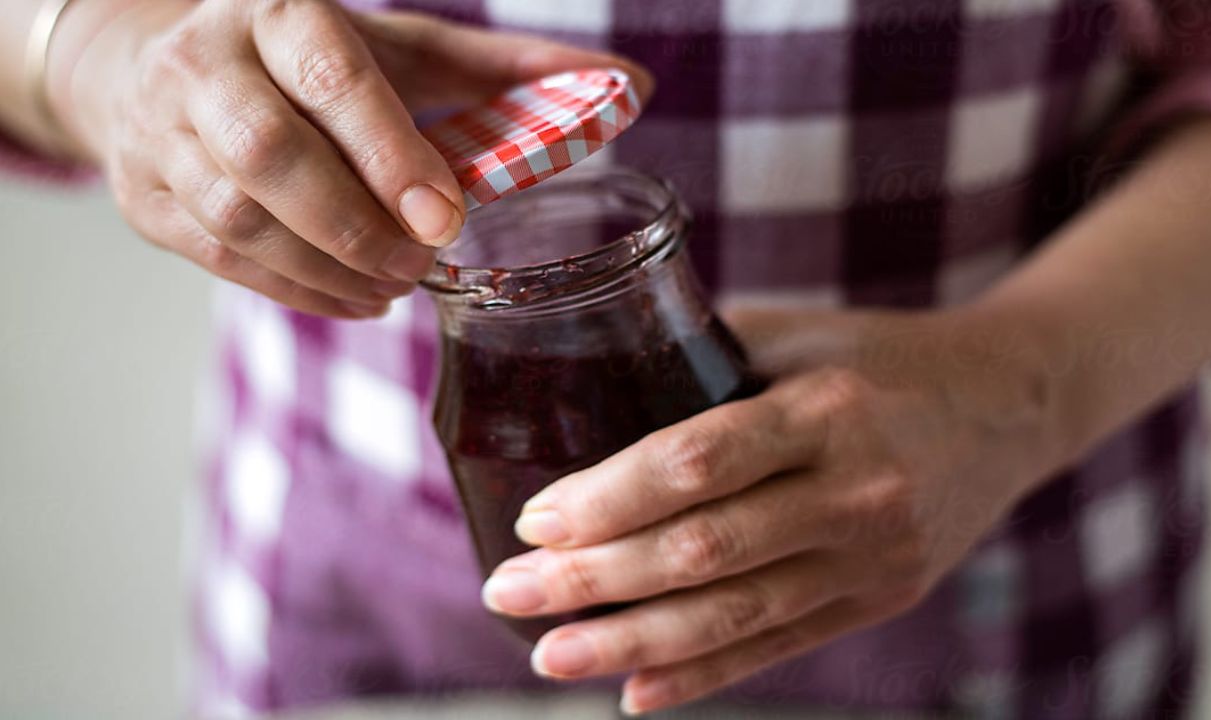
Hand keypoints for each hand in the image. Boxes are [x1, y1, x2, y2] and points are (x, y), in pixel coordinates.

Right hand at [48, 0, 648, 317]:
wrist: (160, 66)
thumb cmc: (309, 58)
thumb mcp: (406, 50)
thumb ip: (508, 72)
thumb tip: (632, 87)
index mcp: (280, 11)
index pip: (330, 76)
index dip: (389, 152)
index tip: (445, 218)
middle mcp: (205, 61)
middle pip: (268, 154)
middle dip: (354, 225)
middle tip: (418, 267)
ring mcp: (162, 132)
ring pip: (237, 217)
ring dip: (326, 269)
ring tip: (391, 288)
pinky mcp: (146, 198)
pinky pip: (219, 259)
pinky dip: (295, 292)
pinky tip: (353, 299)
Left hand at [480, 308, 1063, 714]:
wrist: (1009, 405)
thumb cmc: (880, 357)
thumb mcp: (798, 336)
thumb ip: (703, 362)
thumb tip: (584, 394)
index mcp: (827, 409)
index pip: (700, 462)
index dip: (610, 497)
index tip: (537, 520)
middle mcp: (855, 491)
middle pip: (704, 551)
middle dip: (595, 580)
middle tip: (509, 592)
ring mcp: (873, 557)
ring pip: (734, 616)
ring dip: (631, 642)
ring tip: (548, 656)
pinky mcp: (879, 600)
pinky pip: (778, 647)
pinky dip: (702, 675)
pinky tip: (633, 689)